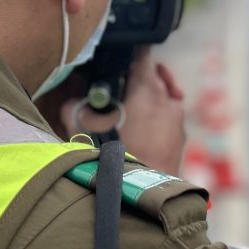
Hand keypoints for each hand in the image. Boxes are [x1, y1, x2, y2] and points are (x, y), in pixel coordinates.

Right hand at [53, 48, 186, 174]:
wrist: (140, 195)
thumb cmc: (114, 156)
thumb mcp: (83, 128)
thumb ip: (73, 108)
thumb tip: (69, 101)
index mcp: (148, 88)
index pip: (142, 54)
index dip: (129, 53)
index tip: (119, 56)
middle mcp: (167, 100)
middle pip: (155, 76)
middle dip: (137, 78)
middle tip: (119, 85)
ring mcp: (177, 121)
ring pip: (163, 98)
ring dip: (148, 100)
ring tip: (128, 110)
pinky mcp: (179, 141)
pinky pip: (167, 121)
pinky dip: (156, 120)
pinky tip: (139, 131)